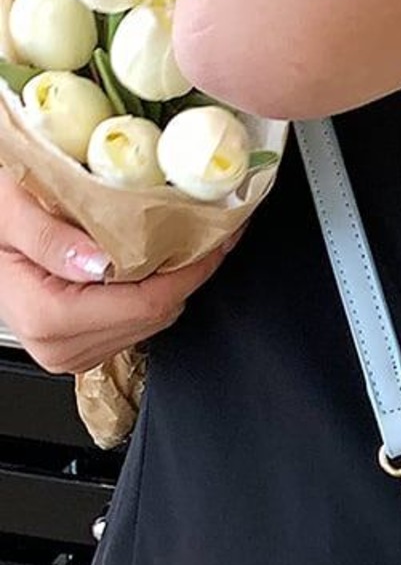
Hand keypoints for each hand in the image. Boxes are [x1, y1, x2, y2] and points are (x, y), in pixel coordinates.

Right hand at [0, 170, 240, 374]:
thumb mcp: (9, 211)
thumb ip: (50, 237)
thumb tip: (102, 262)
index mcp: (48, 318)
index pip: (146, 304)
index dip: (189, 271)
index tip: (214, 240)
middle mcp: (63, 347)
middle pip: (156, 316)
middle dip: (188, 274)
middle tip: (212, 234)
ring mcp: (75, 353)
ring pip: (152, 322)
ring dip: (175, 283)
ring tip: (191, 244)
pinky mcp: (83, 349)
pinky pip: (136, 323)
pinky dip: (153, 292)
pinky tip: (158, 263)